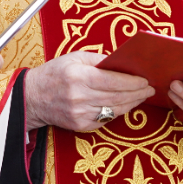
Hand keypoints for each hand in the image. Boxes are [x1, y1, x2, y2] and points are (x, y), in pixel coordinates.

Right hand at [24, 51, 154, 131]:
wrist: (32, 97)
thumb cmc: (54, 73)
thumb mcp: (75, 58)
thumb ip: (99, 60)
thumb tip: (123, 63)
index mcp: (78, 77)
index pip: (113, 81)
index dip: (132, 81)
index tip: (145, 79)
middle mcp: (79, 97)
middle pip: (117, 96)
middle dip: (138, 93)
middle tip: (150, 89)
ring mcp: (80, 114)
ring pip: (114, 110)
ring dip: (132, 103)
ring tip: (142, 96)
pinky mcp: (80, 125)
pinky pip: (105, 119)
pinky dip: (118, 111)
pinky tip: (126, 104)